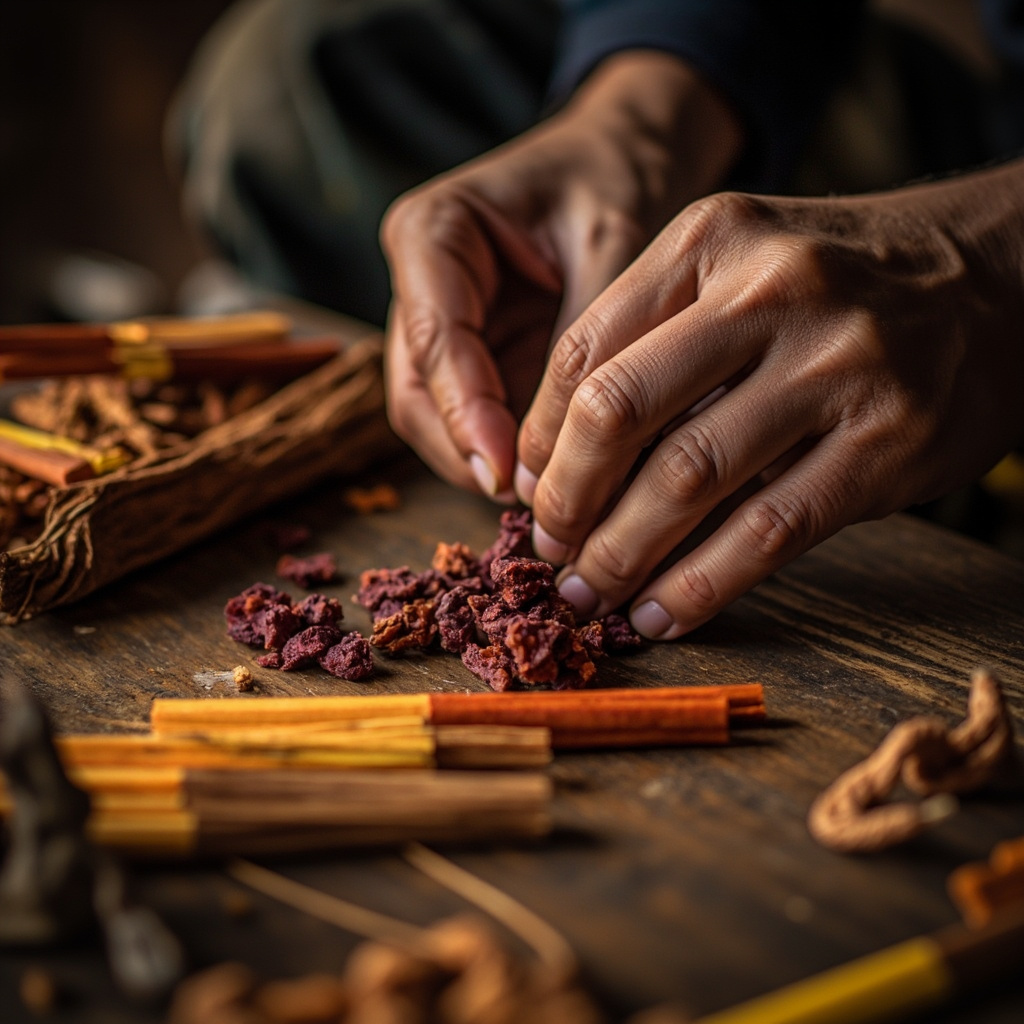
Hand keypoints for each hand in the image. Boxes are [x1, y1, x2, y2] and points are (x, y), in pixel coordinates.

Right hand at [380, 52, 740, 498]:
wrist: (624, 160)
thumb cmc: (616, 181)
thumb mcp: (612, 245)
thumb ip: (581, 344)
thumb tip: (564, 454)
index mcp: (431, 233)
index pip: (434, 340)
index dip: (464, 415)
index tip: (504, 474)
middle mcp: (419, 284)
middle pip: (417, 395)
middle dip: (469, 453)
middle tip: (534, 501)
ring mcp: (441, 326)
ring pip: (437, 420)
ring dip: (485, 463)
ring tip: (548, 497)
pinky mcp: (472, 357)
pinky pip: (474, 420)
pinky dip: (506, 455)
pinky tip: (553, 477)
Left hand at [517, 162, 1023, 636]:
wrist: (993, 277)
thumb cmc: (836, 285)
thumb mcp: (736, 266)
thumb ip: (651, 340)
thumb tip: (555, 459)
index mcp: (708, 239)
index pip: (584, 351)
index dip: (540, 438)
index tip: (526, 490)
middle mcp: (769, 291)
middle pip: (620, 412)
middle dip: (567, 500)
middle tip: (549, 549)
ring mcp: (836, 367)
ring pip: (688, 482)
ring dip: (621, 555)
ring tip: (589, 594)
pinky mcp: (886, 443)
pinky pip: (766, 533)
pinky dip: (700, 586)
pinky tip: (659, 615)